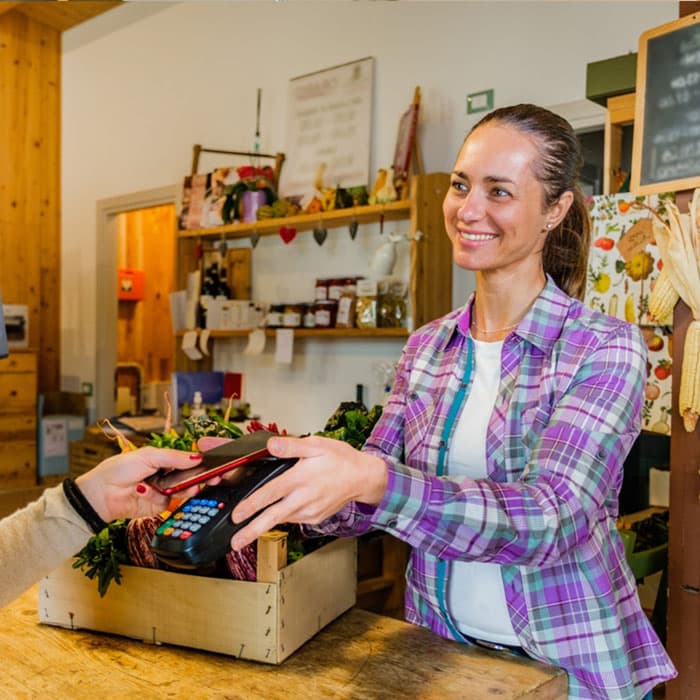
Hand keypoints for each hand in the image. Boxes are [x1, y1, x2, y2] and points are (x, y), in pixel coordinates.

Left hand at [75, 446, 203, 521]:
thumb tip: (196, 457)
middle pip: (189, 477)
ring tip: (192, 487)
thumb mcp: (148, 456)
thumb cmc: (118, 470)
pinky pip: (168, 504)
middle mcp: (165, 476)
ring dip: (186, 489)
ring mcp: (162, 492)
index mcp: (163, 460)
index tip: (213, 464)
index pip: (187, 461)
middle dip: (199, 477)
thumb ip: (174, 457)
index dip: (200, 463)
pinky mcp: (157, 507)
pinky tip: (149, 491)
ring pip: (182, 491)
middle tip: (212, 478)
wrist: (99, 494)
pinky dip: (161, 497)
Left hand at [230, 435, 387, 550]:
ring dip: (265, 522)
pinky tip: (282, 507)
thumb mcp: (317, 444)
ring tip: (250, 528)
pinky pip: (294, 517)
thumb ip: (291, 446)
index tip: (236, 515)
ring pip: (282, 518)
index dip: (251, 504)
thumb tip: (271, 445)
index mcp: (301, 479)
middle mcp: (304, 498)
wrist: (363, 478)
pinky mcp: (315, 518)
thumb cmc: (341, 460)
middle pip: (273, 517)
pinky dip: (284, 514)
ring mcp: (310, 511)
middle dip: (252, 531)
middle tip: (235, 542)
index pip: (270, 493)